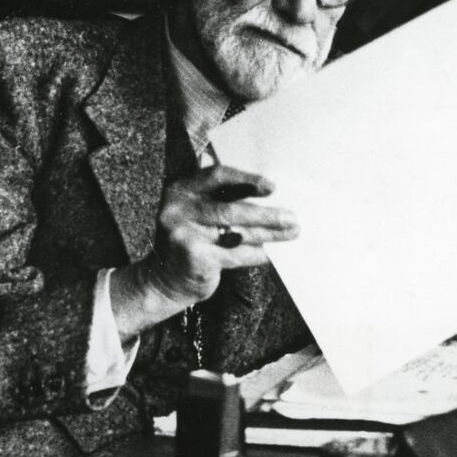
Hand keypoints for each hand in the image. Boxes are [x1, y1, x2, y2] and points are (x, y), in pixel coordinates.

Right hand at [110, 165, 298, 340]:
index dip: (247, 179)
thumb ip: (221, 196)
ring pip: (238, 233)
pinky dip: (257, 254)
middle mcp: (179, 209)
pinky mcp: (195, 258)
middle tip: (292, 217)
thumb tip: (268, 188)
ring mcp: (185, 234)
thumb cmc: (191, 239)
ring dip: (270, 233)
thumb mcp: (196, 211)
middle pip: (232, 209)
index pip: (218, 176)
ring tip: (292, 232)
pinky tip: (272, 253)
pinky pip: (236, 255)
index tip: (272, 187)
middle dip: (267, 214)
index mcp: (181, 189)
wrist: (163, 281)